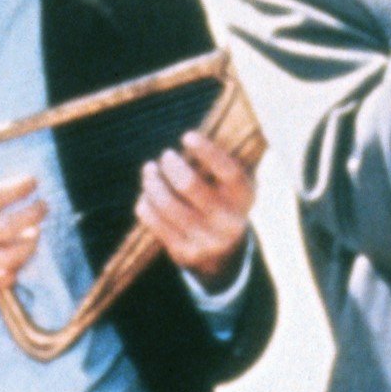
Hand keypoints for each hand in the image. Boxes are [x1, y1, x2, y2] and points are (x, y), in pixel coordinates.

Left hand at [137, 130, 255, 283]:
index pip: (229, 171)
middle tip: (166, 156)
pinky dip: (146, 205)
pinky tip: (146, 194)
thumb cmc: (225, 202)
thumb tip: (195, 136)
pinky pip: (156, 224)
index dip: (207, 152)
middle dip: (171, 166)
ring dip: (153, 183)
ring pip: (168, 205)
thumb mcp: (234, 185)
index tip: (187, 136)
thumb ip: (222, 162)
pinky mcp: (184, 254)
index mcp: (245, 198)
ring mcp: (206, 241)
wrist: (224, 255)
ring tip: (149, 170)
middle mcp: (228, 222)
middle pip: (190, 186)